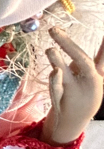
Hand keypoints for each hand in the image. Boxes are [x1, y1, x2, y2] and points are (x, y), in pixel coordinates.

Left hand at [43, 27, 103, 144]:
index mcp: (97, 74)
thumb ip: (101, 57)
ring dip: (58, 62)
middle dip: (68, 45)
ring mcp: (75, 90)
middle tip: (53, 30)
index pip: (103, 57)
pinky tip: (56, 71)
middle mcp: (89, 82)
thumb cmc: (85, 91)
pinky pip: (58, 87)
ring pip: (67, 75)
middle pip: (82, 61)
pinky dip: (56, 79)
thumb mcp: (96, 74)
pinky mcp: (62, 97)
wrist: (75, 119)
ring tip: (50, 50)